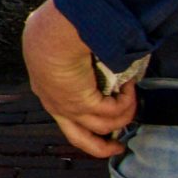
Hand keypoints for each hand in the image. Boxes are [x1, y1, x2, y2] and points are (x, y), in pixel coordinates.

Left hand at [22, 0, 134, 159]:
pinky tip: (130, 86)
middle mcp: (54, 103)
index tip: (103, 124)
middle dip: (102, 147)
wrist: (52, 30)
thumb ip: (77, 60)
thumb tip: (97, 60)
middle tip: (119, 146)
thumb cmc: (53, 30)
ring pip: (104, 126)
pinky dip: (126, 102)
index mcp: (46, 90)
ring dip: (125, 113)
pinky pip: (113, 113)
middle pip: (78, 138)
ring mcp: (67, 107)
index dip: (86, 122)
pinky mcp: (81, 104)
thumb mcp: (60, 47)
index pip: (65, 116)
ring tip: (132, 93)